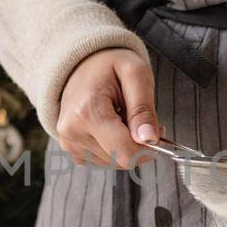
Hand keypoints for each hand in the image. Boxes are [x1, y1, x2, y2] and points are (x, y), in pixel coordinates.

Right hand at [55, 48, 160, 167]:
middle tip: (139, 117)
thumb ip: (143, 109)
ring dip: (126, 144)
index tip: (157, 129)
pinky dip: (115, 147)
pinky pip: (104, 160)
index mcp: (87, 112)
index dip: (149, 147)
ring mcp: (69, 143)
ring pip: (115, 162)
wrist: (82, 63)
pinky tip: (111, 126)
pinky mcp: (72, 149)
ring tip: (121, 117)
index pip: (126, 152)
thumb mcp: (136, 75)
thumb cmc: (109, 66)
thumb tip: (149, 139)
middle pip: (122, 159)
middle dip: (138, 143)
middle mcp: (72, 132)